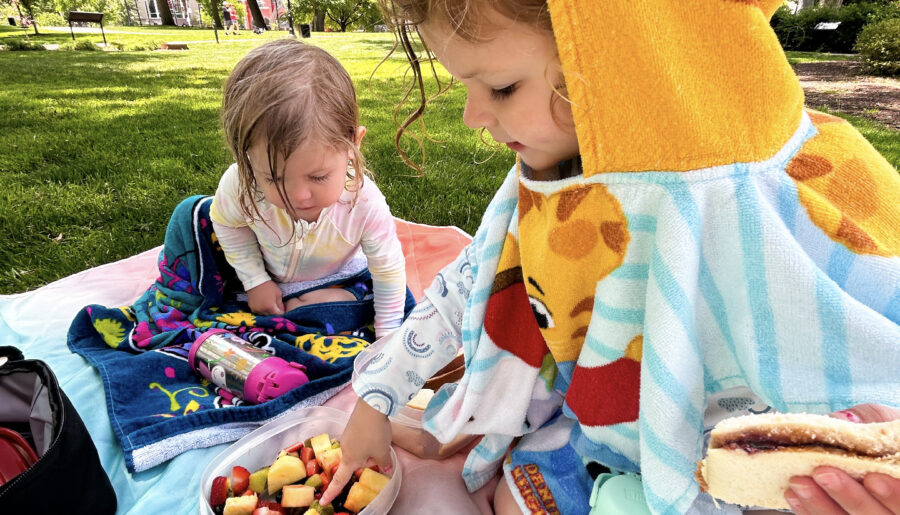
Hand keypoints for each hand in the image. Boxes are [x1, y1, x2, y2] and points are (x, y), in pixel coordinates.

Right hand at [246, 280, 283, 314]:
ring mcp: (256, 310)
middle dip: (274, 313)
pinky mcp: (251, 308)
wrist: (255, 281)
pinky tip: (263, 305)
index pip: (278, 315)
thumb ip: (280, 304)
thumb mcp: (278, 294)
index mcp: (270, 307)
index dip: (281, 313)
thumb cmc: (269, 286)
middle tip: (276, 308)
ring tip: (269, 305)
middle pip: (271, 316)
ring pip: (264, 315)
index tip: (282, 311)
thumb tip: (282, 311)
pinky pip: (258, 312)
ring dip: (268, 312)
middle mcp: (262, 310)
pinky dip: (262, 310)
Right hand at [319, 398, 392, 505]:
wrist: (371, 405)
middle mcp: (345, 449)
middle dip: (369, 459)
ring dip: (370, 448)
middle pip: (356, 461)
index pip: (339, 480)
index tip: (323, 501)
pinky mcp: (351, 426)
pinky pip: (360, 438)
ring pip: (360, 449)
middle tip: (382, 450)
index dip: (332, 492)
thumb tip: (385, 469)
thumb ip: (384, 463)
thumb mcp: (382, 452)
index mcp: (350, 459)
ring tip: (380, 437)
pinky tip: (376, 429)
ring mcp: (347, 436)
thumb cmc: (374, 433)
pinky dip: (368, 437)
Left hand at [784, 404, 899, 513]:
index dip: (894, 494)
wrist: (869, 451)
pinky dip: (810, 510)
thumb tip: (842, 420)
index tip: (872, 479)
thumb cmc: (885, 438)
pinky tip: (793, 494)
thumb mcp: (886, 423)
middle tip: (822, 474)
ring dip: (822, 505)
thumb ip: (871, 421)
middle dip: (850, 497)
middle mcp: (893, 510)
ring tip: (799, 482)